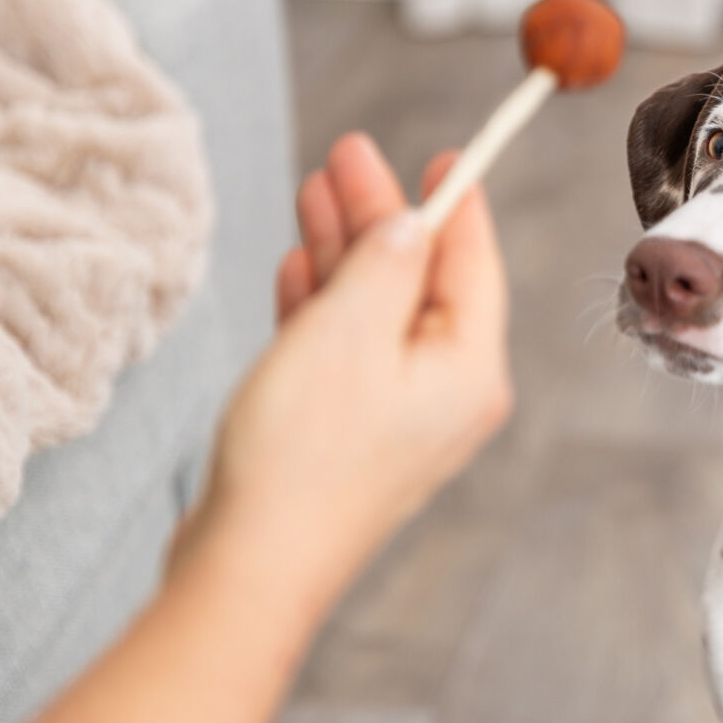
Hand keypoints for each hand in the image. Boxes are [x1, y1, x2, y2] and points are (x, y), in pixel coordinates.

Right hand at [173, 134, 511, 608]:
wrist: (249, 568)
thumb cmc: (303, 453)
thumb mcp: (349, 330)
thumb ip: (386, 264)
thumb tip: (413, 223)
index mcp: (471, 368)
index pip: (473, 264)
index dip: (455, 202)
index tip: (443, 154)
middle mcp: (449, 393)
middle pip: (422, 280)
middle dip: (382, 217)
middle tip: (347, 157)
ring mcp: (401, 417)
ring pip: (378, 311)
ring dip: (346, 252)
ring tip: (314, 192)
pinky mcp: (352, 435)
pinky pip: (348, 352)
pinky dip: (325, 307)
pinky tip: (300, 268)